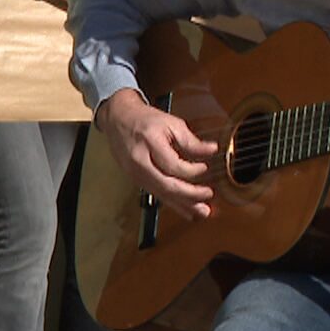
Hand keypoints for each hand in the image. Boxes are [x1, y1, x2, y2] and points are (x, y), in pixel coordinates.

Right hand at [95, 89, 217, 220]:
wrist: (118, 119)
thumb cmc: (144, 119)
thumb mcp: (170, 123)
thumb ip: (191, 140)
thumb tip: (211, 150)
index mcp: (149, 142)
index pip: (172, 165)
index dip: (191, 170)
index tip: (205, 167)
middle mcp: (139, 160)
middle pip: (165, 184)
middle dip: (189, 194)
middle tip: (207, 195)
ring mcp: (135, 173)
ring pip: (161, 193)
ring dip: (182, 205)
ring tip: (201, 211)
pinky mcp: (135, 179)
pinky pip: (156, 194)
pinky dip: (172, 203)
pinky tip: (186, 210)